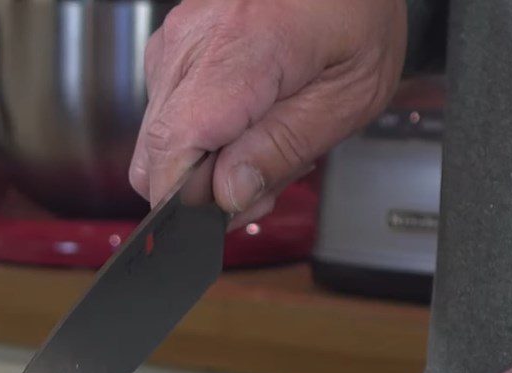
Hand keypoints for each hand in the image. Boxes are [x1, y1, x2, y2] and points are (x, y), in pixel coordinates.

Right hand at [129, 0, 406, 228]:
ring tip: (259, 147)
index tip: (224, 213)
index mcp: (235, 50)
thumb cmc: (356, 13)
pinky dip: (199, 136)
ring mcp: (175, 44)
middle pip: (155, 155)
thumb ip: (282, 151)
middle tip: (257, 187)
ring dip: (201, 165)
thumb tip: (227, 196)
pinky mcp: (174, 49)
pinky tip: (242, 123)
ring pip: (158, 143)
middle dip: (199, 190)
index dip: (189, 198)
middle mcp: (190, 43)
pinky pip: (167, 116)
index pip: (172, 149)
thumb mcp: (345, 98)